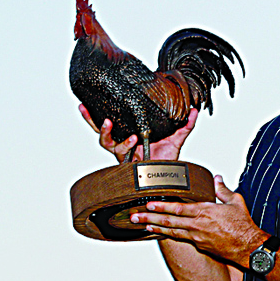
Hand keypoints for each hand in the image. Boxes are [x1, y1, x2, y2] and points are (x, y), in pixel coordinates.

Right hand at [79, 105, 197, 161]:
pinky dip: (125, 144)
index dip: (96, 115)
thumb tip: (194, 110)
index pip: (111, 123)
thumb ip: (185, 125)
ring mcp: (123, 154)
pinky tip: (132, 138)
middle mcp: (123, 144)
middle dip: (91, 120)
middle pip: (100, 131)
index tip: (86, 102)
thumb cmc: (168, 160)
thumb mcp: (177, 138)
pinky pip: (120, 153)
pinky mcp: (126, 163)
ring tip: (109, 122)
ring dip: (106, 132)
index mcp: (130, 135)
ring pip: (106, 142)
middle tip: (85, 108)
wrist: (170, 178)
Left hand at [130, 175, 265, 265]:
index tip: (149, 204)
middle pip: (169, 221)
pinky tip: (161, 233)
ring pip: (172, 231)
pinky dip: (169, 235)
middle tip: (135, 217)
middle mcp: (198, 226)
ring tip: (142, 225)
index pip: (178, 208)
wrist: (249, 247)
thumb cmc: (243, 226)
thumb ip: (223, 190)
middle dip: (150, 218)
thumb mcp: (235, 202)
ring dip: (155, 228)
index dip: (162, 206)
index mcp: (205, 212)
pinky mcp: (200, 246)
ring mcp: (197, 237)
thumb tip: (217, 179)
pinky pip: (180, 239)